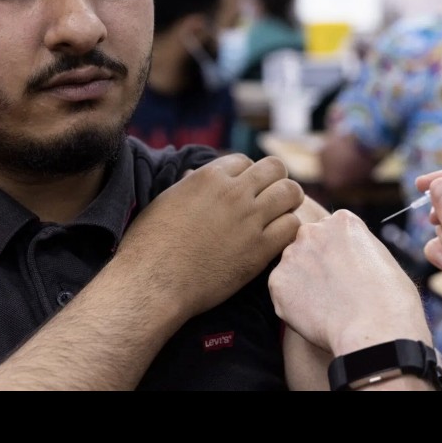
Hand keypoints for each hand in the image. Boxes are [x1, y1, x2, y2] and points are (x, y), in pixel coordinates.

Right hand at [115, 153, 303, 317]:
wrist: (153, 282)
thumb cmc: (149, 243)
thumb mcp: (167, 201)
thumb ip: (188, 186)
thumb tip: (194, 176)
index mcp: (209, 176)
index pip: (245, 160)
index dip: (246, 175)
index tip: (245, 190)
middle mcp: (234, 192)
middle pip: (275, 168)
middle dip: (275, 180)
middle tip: (269, 200)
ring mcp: (250, 220)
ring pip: (291, 192)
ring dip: (288, 202)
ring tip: (279, 216)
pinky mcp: (260, 250)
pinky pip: (292, 226)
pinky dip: (289, 229)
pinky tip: (277, 239)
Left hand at [269, 210, 430, 356]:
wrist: (375, 329)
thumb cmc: (391, 300)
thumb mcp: (381, 257)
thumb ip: (355, 249)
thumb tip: (345, 259)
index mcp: (341, 220)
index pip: (330, 233)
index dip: (339, 256)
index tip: (348, 275)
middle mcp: (311, 230)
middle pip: (308, 245)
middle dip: (316, 264)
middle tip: (334, 292)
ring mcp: (291, 255)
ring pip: (293, 268)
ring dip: (303, 283)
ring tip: (327, 306)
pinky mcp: (277, 282)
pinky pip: (282, 292)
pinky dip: (293, 304)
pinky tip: (315, 316)